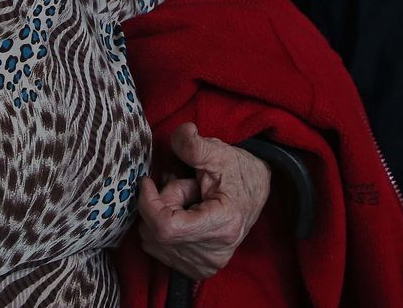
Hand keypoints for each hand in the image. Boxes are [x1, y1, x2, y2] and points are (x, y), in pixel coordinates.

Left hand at [136, 123, 270, 279]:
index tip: (147, 181)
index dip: (148, 203)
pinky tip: (184, 215)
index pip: (166, 228)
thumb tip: (180, 133)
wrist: (256, 192)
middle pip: (158, 233)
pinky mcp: (198, 269)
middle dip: (160, 204)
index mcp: (223, 225)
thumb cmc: (237, 171)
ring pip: (154, 242)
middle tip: (182, 185)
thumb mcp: (218, 152)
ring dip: (162, 216)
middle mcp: (215, 252)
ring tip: (188, 200)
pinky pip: (158, 250)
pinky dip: (163, 229)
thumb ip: (194, 144)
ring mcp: (207, 264)